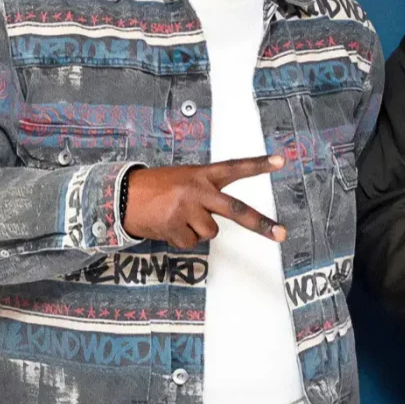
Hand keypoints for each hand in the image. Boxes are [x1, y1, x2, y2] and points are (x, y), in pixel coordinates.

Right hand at [124, 155, 285, 248]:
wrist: (123, 195)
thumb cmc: (158, 188)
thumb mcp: (185, 179)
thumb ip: (206, 192)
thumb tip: (217, 220)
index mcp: (203, 174)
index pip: (236, 167)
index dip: (259, 164)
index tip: (281, 161)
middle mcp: (198, 190)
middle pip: (236, 210)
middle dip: (261, 224)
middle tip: (281, 234)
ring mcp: (187, 208)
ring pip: (209, 232)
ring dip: (196, 230)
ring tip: (178, 217)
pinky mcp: (174, 225)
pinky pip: (190, 242)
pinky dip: (181, 239)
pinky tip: (168, 226)